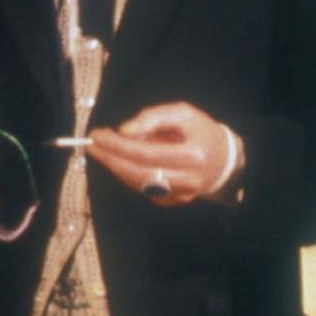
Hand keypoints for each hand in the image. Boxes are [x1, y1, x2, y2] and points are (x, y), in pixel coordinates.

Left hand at [87, 102, 239, 207]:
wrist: (223, 159)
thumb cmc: (201, 132)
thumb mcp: (183, 114)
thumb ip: (153, 118)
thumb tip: (124, 130)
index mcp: (192, 155)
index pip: (146, 153)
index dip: (118, 146)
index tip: (98, 135)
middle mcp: (188, 179)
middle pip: (138, 173)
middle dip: (110, 159)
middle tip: (92, 145)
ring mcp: (181, 194)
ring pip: (138, 184)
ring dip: (116, 167)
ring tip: (105, 150)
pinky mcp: (175, 201)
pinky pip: (144, 189)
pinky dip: (129, 175)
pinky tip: (122, 162)